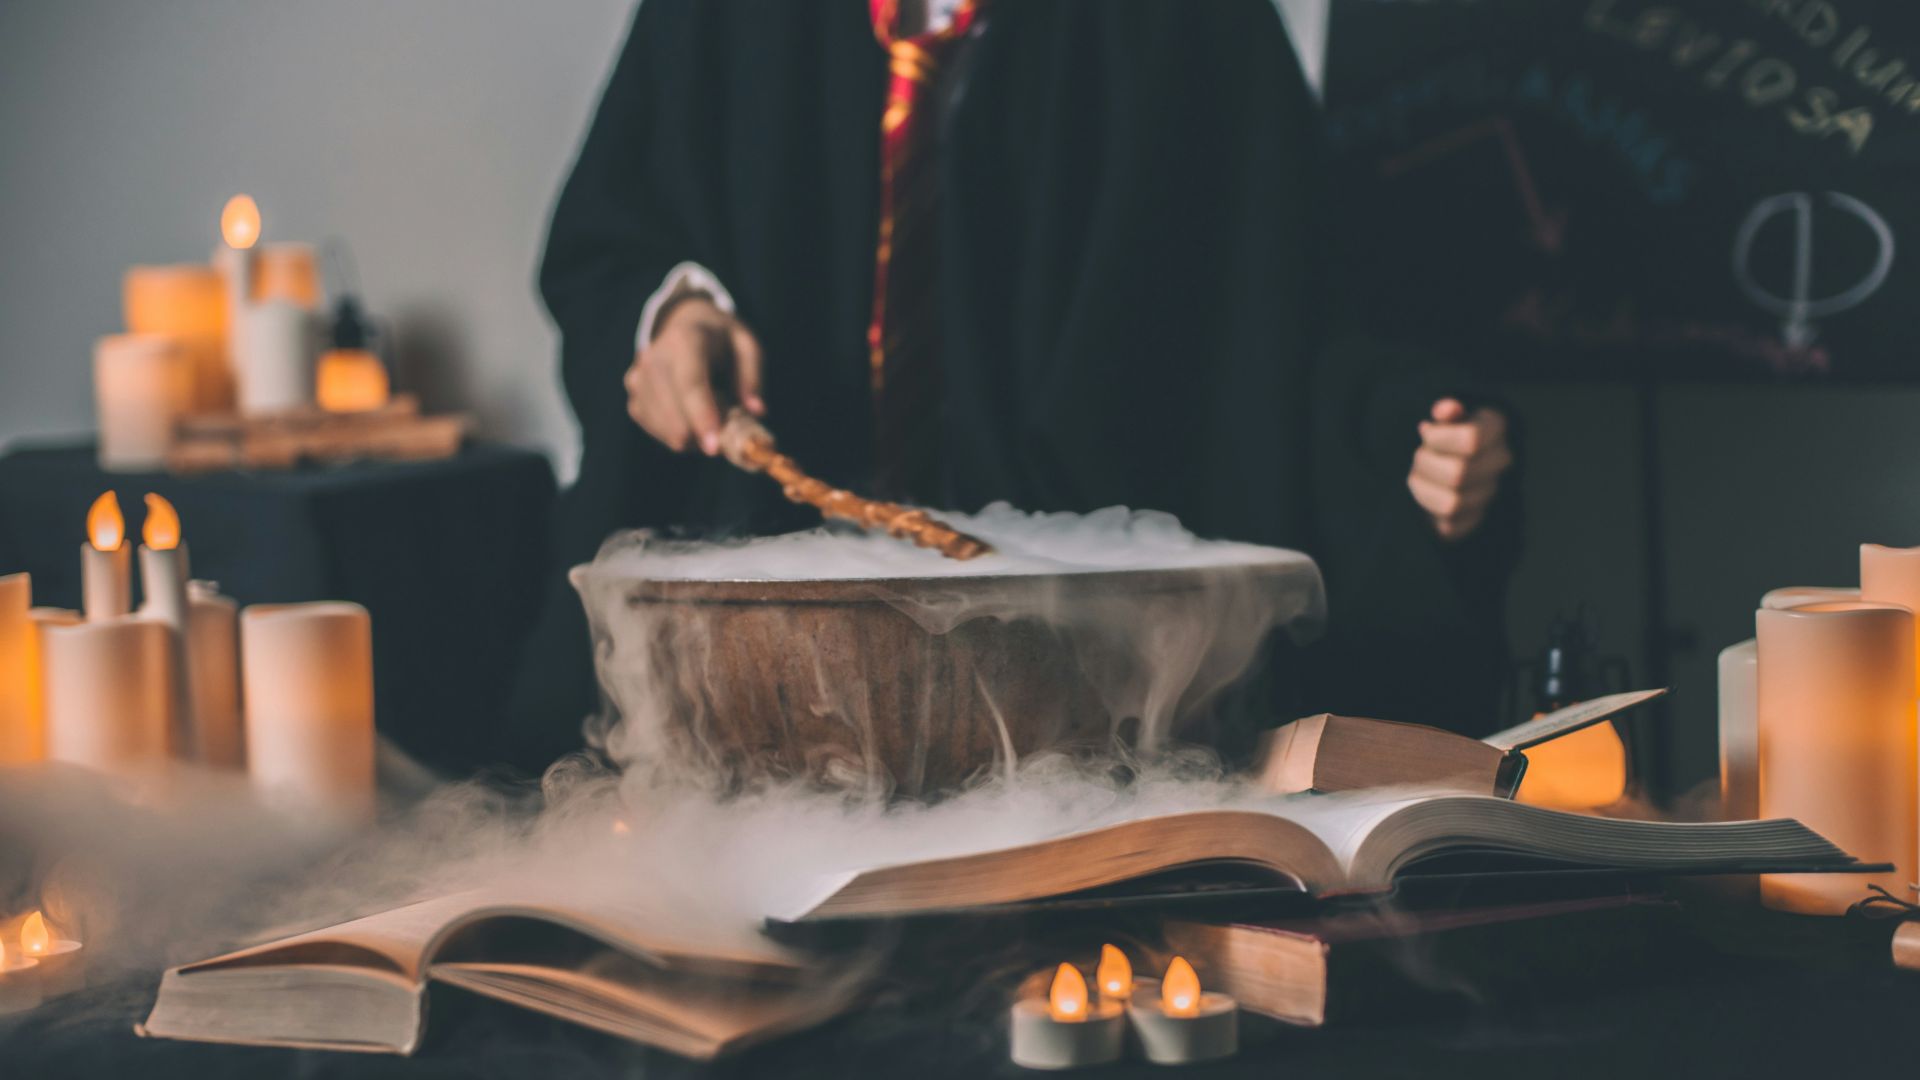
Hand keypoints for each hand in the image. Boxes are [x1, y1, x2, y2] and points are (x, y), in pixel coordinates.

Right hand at [624, 296, 764, 454]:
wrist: (684, 325)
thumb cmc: (721, 340)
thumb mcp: (746, 345)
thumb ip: (753, 376)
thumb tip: (757, 411)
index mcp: (685, 340)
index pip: (690, 383)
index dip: (701, 417)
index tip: (714, 448)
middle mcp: (654, 358)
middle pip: (674, 413)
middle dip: (703, 434)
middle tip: (729, 433)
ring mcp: (638, 379)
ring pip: (665, 429)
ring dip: (694, 436)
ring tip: (711, 415)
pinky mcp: (634, 398)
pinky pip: (656, 431)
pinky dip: (679, 434)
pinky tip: (692, 418)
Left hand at [1407, 398, 1512, 541]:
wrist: (1452, 463)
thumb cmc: (1445, 435)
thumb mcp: (1446, 417)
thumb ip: (1446, 411)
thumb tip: (1446, 410)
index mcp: (1496, 427)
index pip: (1470, 440)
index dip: (1438, 439)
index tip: (1426, 432)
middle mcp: (1501, 460)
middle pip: (1457, 474)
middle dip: (1426, 464)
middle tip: (1419, 456)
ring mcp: (1491, 491)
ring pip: (1451, 503)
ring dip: (1424, 489)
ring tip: (1418, 475)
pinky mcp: (1476, 518)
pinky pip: (1449, 526)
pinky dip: (1430, 511)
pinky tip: (1427, 493)